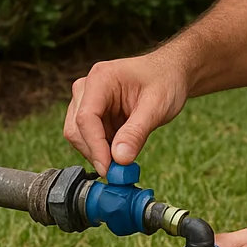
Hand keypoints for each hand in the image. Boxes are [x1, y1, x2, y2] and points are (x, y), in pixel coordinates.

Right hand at [63, 50, 190, 175]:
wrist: (170, 73)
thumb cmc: (165, 81)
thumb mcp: (157, 106)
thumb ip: (137, 132)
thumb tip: (119, 159)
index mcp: (100, 79)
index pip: (85, 117)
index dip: (95, 146)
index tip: (108, 169)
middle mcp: (87, 88)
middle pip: (76, 129)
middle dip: (95, 153)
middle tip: (119, 172)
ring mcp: (87, 101)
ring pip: (79, 137)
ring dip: (99, 153)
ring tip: (126, 159)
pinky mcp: (93, 114)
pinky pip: (90, 138)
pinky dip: (103, 150)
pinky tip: (122, 151)